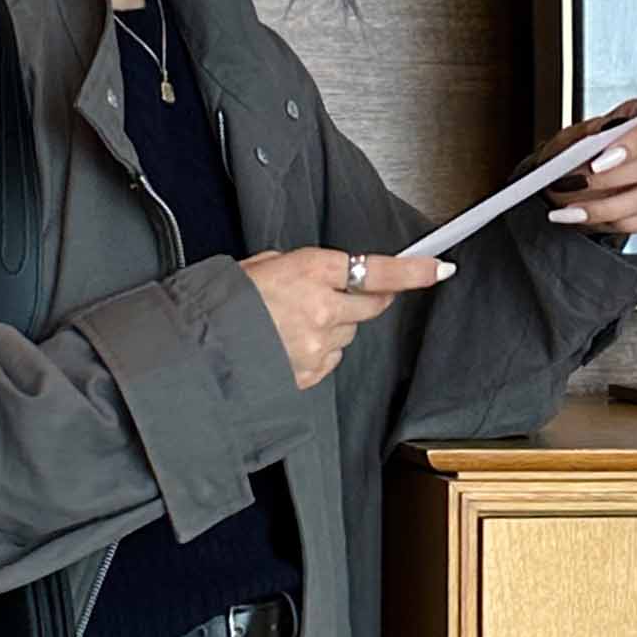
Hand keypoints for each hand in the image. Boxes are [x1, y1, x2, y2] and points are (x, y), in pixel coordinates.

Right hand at [239, 245, 453, 390]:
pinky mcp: (312, 372)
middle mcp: (323, 307)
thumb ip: (299, 267)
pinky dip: (317, 351)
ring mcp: (320, 344)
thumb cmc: (223, 302)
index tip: (438, 268)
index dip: (413, 271)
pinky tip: (287, 345)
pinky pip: (330, 358)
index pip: (378, 271)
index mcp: (311, 270)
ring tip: (290, 325)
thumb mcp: (262, 265)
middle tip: (337, 296)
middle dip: (365, 298)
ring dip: (332, 326)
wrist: (199, 348)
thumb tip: (318, 276)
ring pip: (348, 332)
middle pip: (371, 304)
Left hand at [543, 101, 636, 236]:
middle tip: (579, 185)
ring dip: (608, 206)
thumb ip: (588, 134)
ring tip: (575, 209)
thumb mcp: (572, 139)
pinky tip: (593, 220)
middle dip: (611, 178)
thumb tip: (602, 134)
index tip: (599, 160)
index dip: (631, 143)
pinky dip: (619, 222)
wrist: (574, 186)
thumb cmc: (578, 157)